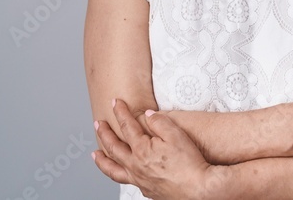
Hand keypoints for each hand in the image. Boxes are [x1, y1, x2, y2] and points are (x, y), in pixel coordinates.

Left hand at [93, 99, 213, 199]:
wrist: (197, 188)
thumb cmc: (189, 162)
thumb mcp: (177, 135)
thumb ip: (160, 122)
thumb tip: (147, 115)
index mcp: (142, 150)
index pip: (127, 126)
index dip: (120, 112)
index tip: (115, 102)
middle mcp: (135, 166)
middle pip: (113, 148)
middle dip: (104, 134)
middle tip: (98, 124)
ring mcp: (138, 179)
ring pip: (113, 169)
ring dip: (102, 160)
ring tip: (95, 154)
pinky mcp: (146, 189)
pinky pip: (124, 180)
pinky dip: (117, 173)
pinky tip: (121, 171)